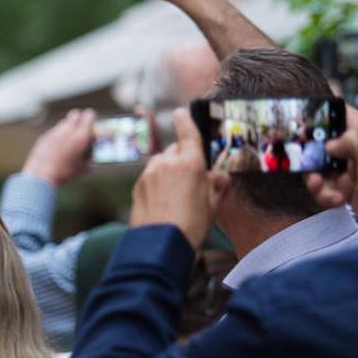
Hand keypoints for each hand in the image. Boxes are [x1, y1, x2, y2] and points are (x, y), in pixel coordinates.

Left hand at [23, 109, 95, 185]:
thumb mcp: (83, 168)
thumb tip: (90, 155)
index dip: (91, 119)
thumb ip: (89, 157)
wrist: (41, 176)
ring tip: (67, 143)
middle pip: (75, 114)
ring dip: (67, 128)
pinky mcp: (44, 136)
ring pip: (63, 123)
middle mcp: (68, 130)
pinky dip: (57, 137)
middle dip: (79, 119)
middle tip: (80, 130)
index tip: (91, 126)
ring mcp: (54, 132)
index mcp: (81, 136)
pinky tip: (55, 149)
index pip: (89, 115)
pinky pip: (54, 132)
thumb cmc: (65, 173)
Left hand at [130, 108, 226, 247]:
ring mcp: (149, 174)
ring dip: (166, 171)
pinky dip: (155, 183)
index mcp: (190, 162)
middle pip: (174, 150)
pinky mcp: (137, 187)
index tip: (180, 112)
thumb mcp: (212, 204)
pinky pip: (149, 178)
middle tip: (190, 179)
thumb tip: (220, 177)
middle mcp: (167, 163)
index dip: (184, 120)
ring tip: (175, 195)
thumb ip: (215, 185)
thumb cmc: (191, 225)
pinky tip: (162, 202)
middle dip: (181, 159)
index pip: (187, 132)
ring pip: (159, 163)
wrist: (160, 244)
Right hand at [305, 105, 357, 208]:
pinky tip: (338, 198)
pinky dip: (327, 195)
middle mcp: (357, 149)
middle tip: (305, 162)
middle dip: (312, 157)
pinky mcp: (347, 189)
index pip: (343, 114)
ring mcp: (351, 169)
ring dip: (318, 181)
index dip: (323, 115)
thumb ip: (349, 142)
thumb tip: (329, 146)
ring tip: (318, 186)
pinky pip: (327, 188)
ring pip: (321, 169)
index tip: (304, 120)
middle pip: (324, 144)